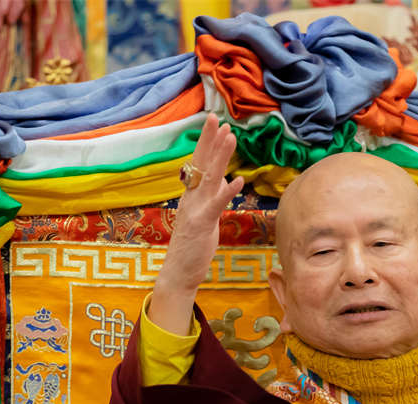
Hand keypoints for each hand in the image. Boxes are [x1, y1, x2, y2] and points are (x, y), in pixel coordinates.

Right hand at [150, 114, 244, 334]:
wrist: (178, 271)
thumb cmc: (192, 246)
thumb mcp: (202, 217)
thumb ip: (210, 197)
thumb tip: (220, 181)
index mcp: (191, 195)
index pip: (199, 163)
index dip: (207, 142)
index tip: (215, 123)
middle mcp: (191, 198)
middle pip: (201, 163)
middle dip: (210, 140)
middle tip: (216, 118)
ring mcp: (195, 209)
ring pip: (209, 178)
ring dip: (220, 156)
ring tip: (230, 137)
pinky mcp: (202, 224)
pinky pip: (216, 205)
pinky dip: (227, 192)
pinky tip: (239, 180)